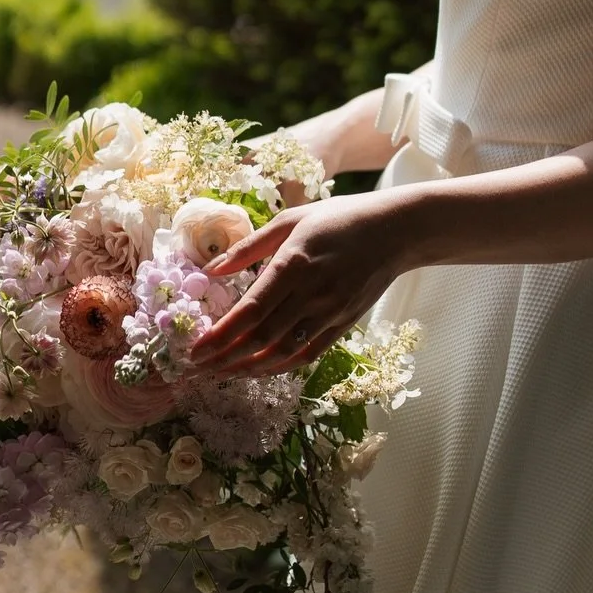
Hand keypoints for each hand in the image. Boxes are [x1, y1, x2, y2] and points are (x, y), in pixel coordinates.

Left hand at [189, 193, 410, 377]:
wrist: (396, 231)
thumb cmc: (339, 218)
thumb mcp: (291, 220)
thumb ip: (249, 247)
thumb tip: (211, 269)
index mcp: (293, 264)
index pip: (250, 311)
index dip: (220, 336)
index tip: (195, 350)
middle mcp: (311, 294)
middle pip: (261, 338)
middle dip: (225, 358)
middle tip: (198, 369)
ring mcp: (330, 313)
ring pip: (283, 352)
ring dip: (249, 368)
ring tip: (222, 373)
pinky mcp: (343, 324)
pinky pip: (307, 354)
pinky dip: (280, 366)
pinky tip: (259, 369)